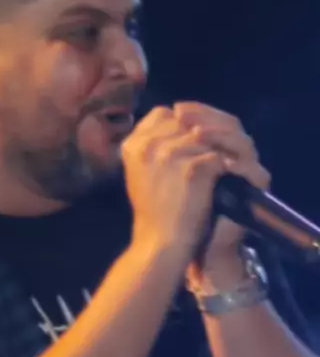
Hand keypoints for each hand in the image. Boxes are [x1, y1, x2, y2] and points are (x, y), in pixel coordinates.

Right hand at [122, 105, 229, 263]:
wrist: (160, 242)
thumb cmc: (152, 211)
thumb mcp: (141, 172)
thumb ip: (152, 146)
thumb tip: (178, 121)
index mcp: (132, 144)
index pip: (163, 113)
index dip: (180, 123)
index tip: (190, 137)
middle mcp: (147, 144)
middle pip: (186, 121)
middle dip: (201, 134)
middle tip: (213, 150)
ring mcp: (169, 155)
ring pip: (204, 136)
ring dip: (215, 149)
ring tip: (220, 164)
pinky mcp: (192, 168)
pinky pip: (216, 156)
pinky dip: (223, 166)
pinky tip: (224, 177)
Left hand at [173, 102, 270, 283]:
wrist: (185, 244)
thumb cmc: (172, 208)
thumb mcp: (163, 171)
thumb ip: (164, 144)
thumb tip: (155, 115)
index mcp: (215, 149)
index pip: (213, 118)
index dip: (197, 111)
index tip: (176, 109)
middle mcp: (235, 156)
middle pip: (230, 123)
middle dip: (207, 117)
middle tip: (186, 115)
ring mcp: (248, 171)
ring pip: (243, 141)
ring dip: (220, 135)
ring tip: (198, 134)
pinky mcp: (255, 190)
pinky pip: (253, 169)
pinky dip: (236, 163)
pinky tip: (218, 160)